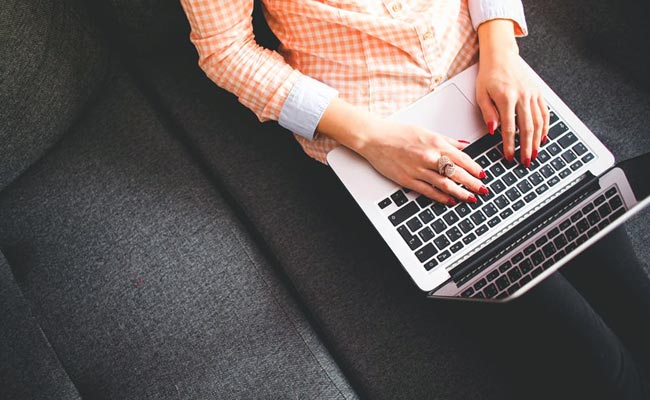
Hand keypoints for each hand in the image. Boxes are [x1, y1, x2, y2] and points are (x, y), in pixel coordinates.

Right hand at [354, 120, 487, 203]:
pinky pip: (429, 191)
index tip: (483, 175)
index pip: (462, 159)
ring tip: (471, 198)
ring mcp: (419, 170)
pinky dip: (442, 197)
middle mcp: (429, 157)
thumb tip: (463, 146)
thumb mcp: (426, 131)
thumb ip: (447, 140)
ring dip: (461, 192)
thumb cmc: (397, 133)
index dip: (475, 169)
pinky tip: (450, 200)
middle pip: (457, 173)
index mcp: (436, 143)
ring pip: (446, 184)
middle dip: (473, 183)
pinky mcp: (408, 180)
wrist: (375, 138)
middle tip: (483, 190)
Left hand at [476, 20, 549, 166]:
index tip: (509, 156)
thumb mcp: (481, 94)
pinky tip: (543, 137)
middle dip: (527, 148)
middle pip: (527, 128)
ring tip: (535, 154)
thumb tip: (493, 131)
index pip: (509, 128)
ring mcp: (532, 94)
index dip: (509, 145)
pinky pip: (544, 112)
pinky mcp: (538, 92)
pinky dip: (545, 126)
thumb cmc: (489, 74)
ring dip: (538, 140)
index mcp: (506, 98)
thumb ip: (488, 113)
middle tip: (526, 161)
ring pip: (539, 122)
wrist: (501, 55)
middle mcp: (522, 96)